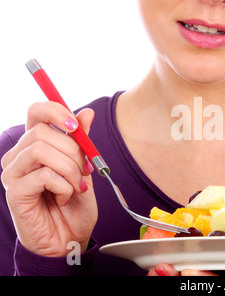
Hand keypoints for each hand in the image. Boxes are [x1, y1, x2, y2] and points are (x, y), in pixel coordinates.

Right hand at [1, 102, 97, 256]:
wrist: (69, 238)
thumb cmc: (74, 204)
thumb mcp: (84, 168)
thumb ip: (82, 142)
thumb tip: (87, 113)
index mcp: (36, 145)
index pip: (36, 112)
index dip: (55, 111)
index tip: (75, 125)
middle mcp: (20, 155)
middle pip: (42, 131)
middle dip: (74, 151)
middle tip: (85, 171)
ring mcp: (13, 173)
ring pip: (42, 150)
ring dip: (69, 169)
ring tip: (76, 187)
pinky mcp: (14, 191)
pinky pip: (43, 175)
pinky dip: (63, 186)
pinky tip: (64, 198)